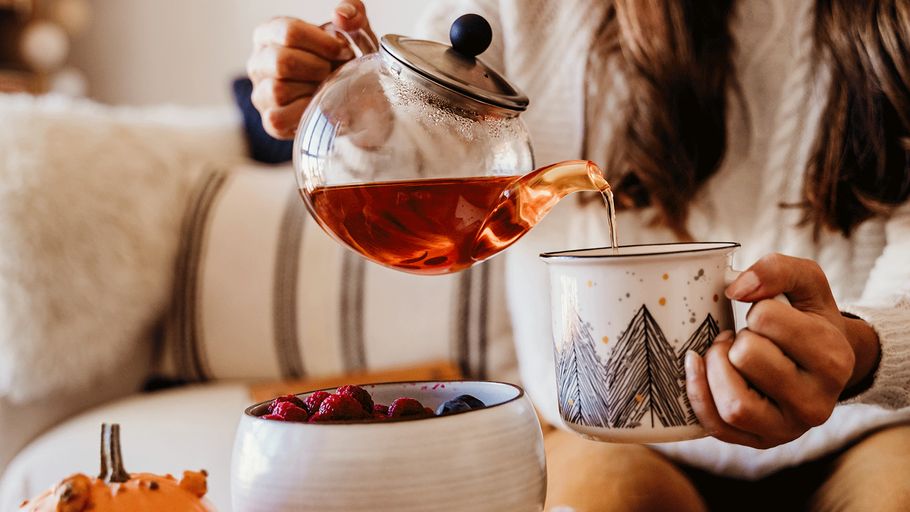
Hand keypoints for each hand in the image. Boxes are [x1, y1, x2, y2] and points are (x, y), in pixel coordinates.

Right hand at [247, 1, 375, 138]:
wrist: (353, 98)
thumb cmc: (345, 61)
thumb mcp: (353, 32)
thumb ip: (353, 12)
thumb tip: (342, 15)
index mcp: (269, 34)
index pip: (287, 32)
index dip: (322, 43)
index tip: (344, 50)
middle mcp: (258, 62)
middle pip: (281, 61)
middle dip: (318, 68)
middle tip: (334, 71)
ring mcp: (261, 93)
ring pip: (278, 90)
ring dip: (312, 90)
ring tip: (327, 87)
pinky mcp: (270, 121)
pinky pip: (278, 118)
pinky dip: (304, 112)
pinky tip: (319, 105)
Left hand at [685, 253, 879, 448]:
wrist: (822, 365)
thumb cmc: (808, 319)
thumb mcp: (807, 283)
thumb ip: (778, 269)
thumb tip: (735, 288)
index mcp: (833, 359)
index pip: (766, 318)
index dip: (757, 310)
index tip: (767, 317)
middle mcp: (817, 403)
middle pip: (747, 357)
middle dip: (735, 339)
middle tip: (743, 336)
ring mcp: (788, 429)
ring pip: (733, 404)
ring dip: (715, 367)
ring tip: (725, 354)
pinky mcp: (760, 442)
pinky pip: (716, 426)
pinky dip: (698, 393)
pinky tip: (698, 367)